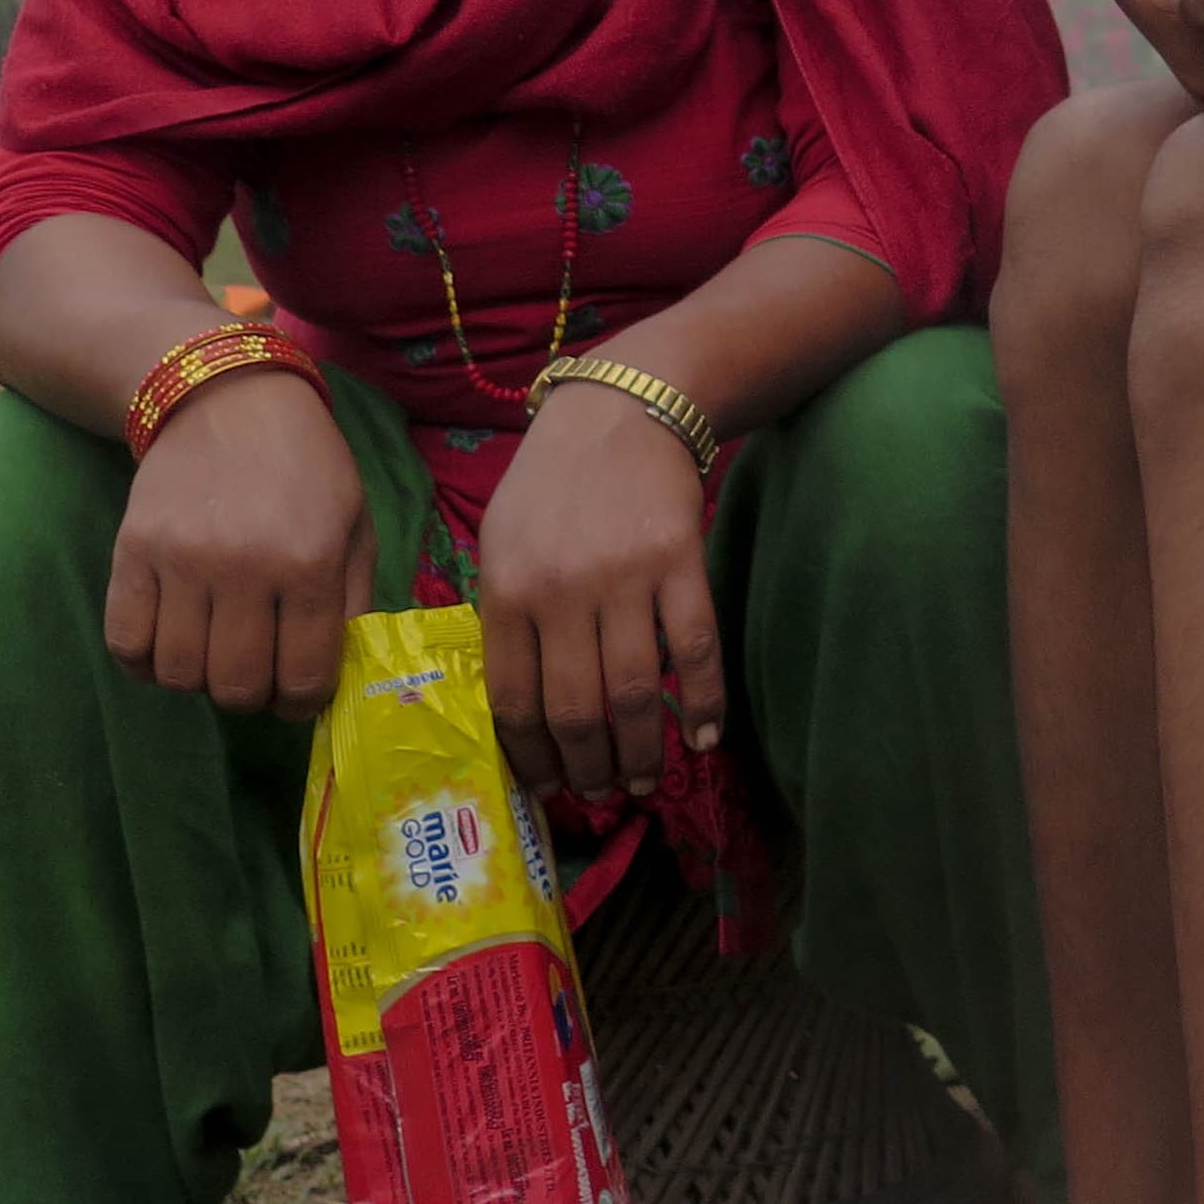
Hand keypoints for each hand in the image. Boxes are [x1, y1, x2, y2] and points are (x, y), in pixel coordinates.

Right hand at [106, 371, 375, 720]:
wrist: (228, 398)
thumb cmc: (305, 466)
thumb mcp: (355, 525)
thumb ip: (353, 603)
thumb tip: (337, 678)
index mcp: (310, 561)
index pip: (304, 676)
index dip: (303, 701)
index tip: (298, 693)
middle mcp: (244, 565)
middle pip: (237, 685)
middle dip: (253, 695)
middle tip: (258, 672)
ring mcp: (181, 559)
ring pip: (179, 674)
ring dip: (199, 679)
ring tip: (215, 651)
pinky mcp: (131, 550)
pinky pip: (125, 643)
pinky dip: (145, 662)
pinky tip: (169, 642)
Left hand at [476, 384, 723, 804]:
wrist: (621, 409)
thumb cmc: (552, 483)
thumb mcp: (501, 541)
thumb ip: (504, 617)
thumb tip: (520, 708)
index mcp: (506, 591)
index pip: (514, 702)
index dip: (532, 759)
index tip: (547, 788)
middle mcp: (561, 591)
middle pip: (575, 710)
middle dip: (588, 769)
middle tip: (601, 794)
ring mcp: (623, 578)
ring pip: (633, 694)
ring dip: (641, 752)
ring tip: (644, 780)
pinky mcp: (679, 562)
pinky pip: (694, 650)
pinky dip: (702, 704)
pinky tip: (702, 737)